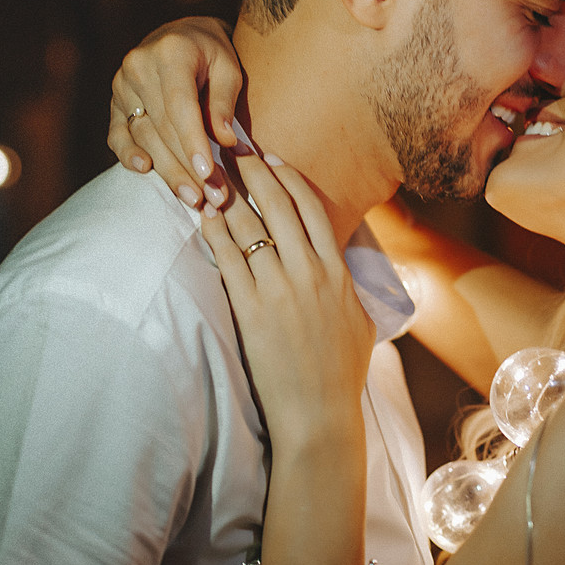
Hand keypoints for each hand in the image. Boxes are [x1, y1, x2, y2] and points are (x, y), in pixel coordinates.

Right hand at [108, 16, 242, 209]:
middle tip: (211, 199)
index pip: (180, 107)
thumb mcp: (229, 68)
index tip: (209, 174)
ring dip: (168, 171)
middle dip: (187, 167)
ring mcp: (122, 86)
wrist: (184, 35)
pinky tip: (144, 171)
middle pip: (162, 128)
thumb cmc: (214, 54)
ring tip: (193, 198)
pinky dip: (128, 155)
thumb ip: (225, 102)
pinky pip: (118, 135)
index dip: (193, 143)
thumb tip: (225, 141)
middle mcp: (139, 67)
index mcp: (170, 53)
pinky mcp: (115, 103)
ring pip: (143, 136)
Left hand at [202, 155, 374, 451]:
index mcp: (336, 272)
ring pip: (250, 225)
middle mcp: (310, 272)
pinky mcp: (252, 309)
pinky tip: (202, 216)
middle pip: (278, 204)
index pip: (311, 208)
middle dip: (252, 171)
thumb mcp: (362, 324)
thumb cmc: (341, 375)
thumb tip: (347, 275)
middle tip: (233, 149)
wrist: (320, 415)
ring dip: (228, 194)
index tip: (270, 158)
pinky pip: (228, 258)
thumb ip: (353, 291)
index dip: (288, 177)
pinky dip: (214, 232)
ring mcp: (280, 289)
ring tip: (210, 173)